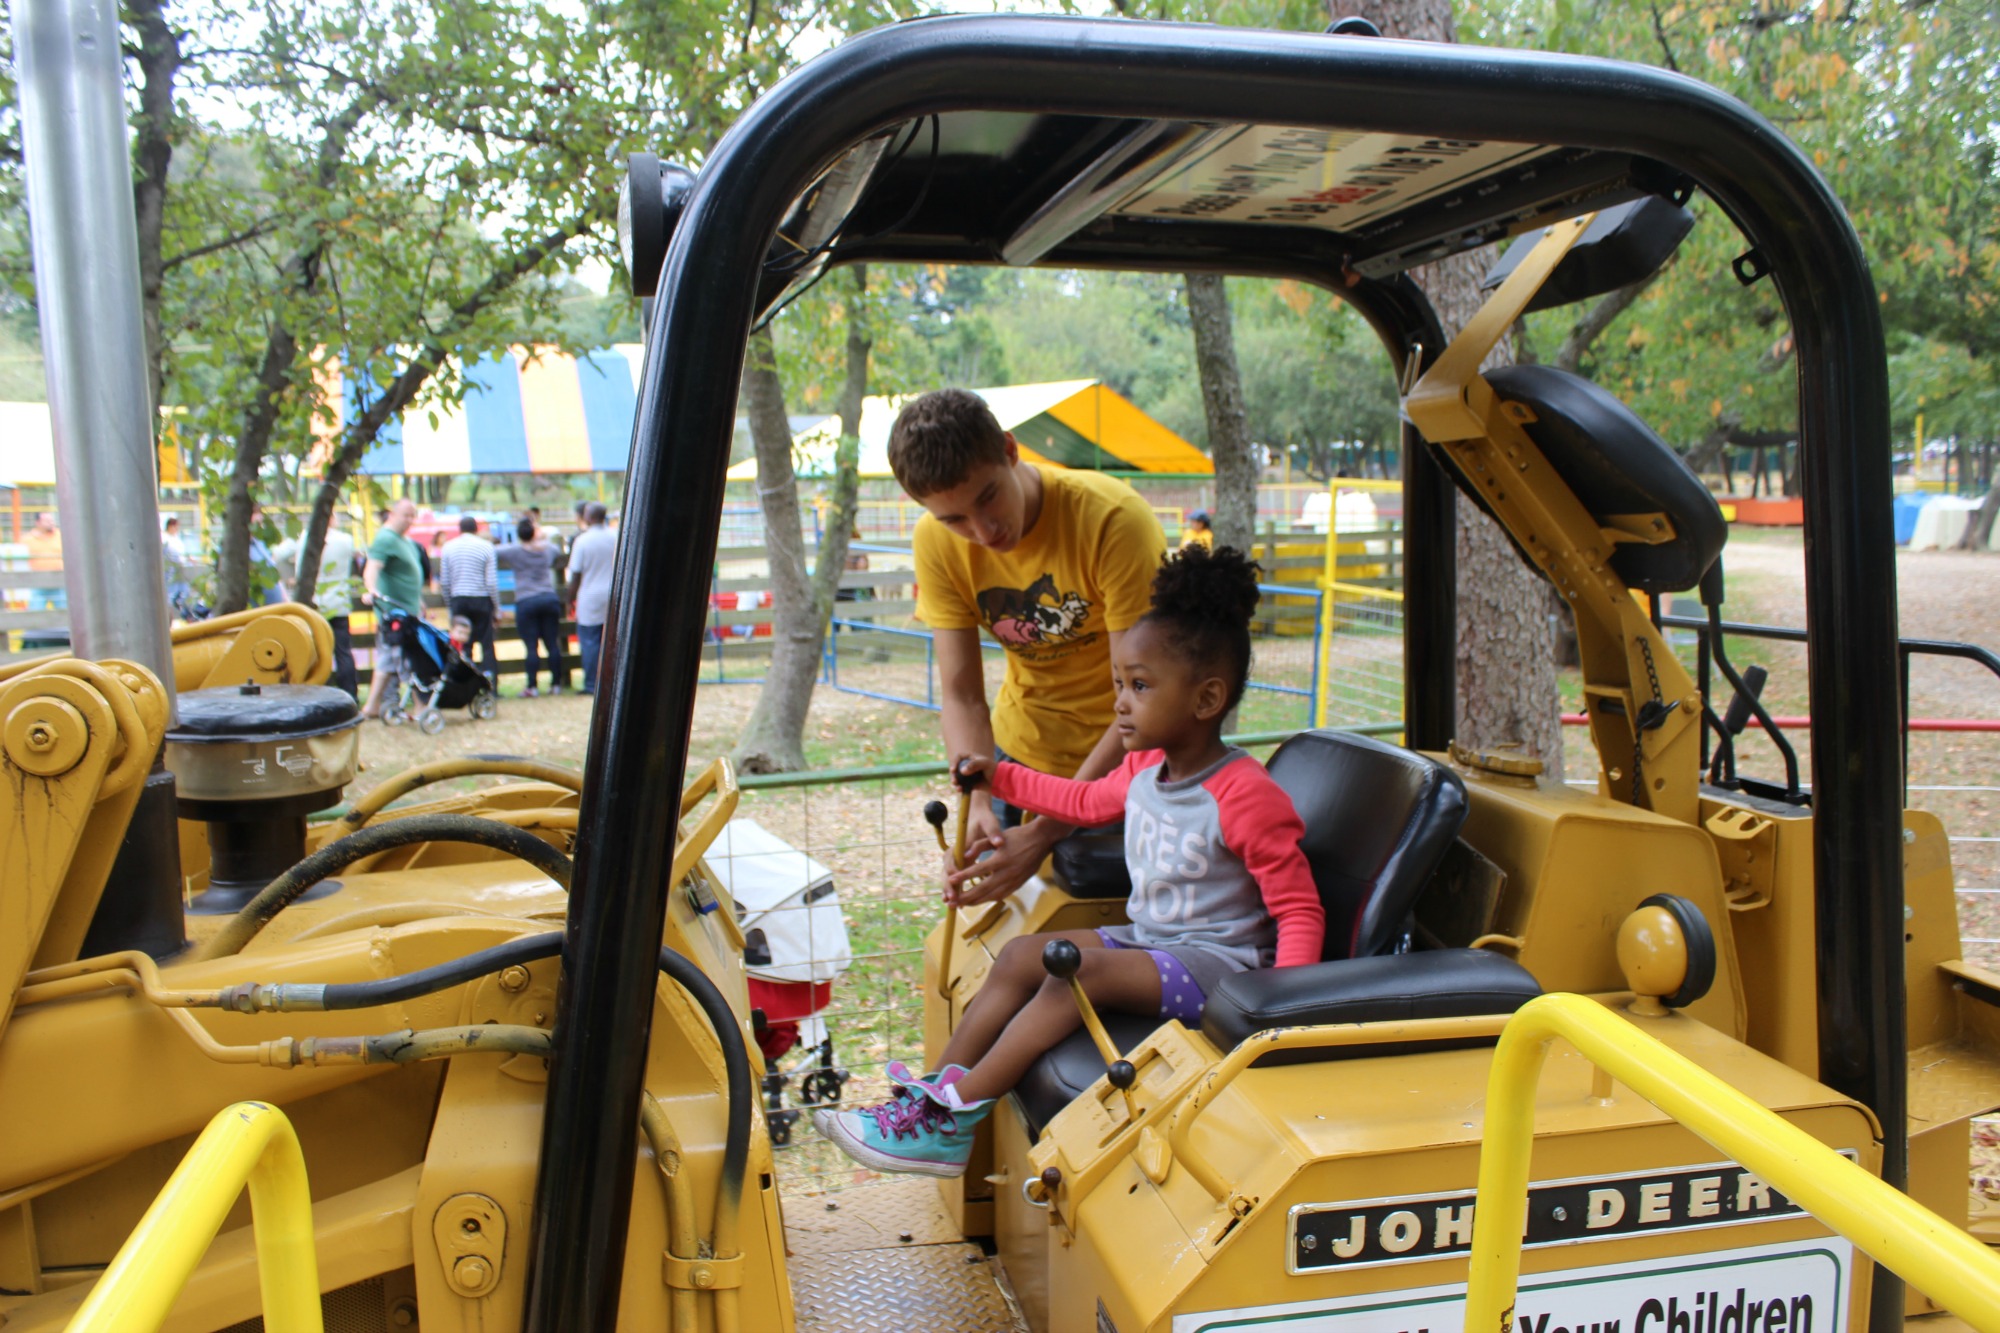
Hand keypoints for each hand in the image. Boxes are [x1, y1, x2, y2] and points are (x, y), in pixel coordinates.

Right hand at [938, 800, 1000, 904]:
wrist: (978, 815)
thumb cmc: (984, 820)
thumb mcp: (990, 823)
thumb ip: (994, 833)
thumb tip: (999, 842)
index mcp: (961, 843)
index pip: (953, 860)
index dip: (954, 873)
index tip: (955, 882)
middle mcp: (954, 852)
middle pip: (947, 871)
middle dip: (949, 886)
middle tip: (952, 899)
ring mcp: (954, 858)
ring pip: (948, 877)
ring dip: (950, 890)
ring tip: (952, 904)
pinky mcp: (959, 862)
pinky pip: (954, 877)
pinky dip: (955, 888)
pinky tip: (958, 900)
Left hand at [945, 817, 1059, 906]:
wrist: (1041, 840)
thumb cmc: (1018, 836)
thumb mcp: (997, 837)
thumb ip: (979, 846)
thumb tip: (964, 856)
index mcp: (1001, 859)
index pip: (978, 870)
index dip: (963, 877)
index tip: (951, 881)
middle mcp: (1007, 873)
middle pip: (983, 889)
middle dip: (966, 897)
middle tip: (951, 902)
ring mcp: (1014, 881)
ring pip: (991, 896)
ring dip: (975, 902)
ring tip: (961, 904)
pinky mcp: (1018, 885)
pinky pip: (1001, 896)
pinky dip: (988, 899)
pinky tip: (979, 901)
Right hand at [953, 754, 993, 790]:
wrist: (1000, 781)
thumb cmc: (994, 769)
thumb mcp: (985, 764)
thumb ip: (974, 765)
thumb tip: (962, 771)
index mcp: (971, 757)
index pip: (959, 757)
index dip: (954, 762)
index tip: (953, 770)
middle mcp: (968, 766)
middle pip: (956, 768)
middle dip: (953, 775)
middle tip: (954, 780)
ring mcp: (969, 775)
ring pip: (958, 778)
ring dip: (955, 782)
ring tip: (956, 785)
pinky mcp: (970, 784)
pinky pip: (963, 785)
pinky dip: (960, 788)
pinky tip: (960, 790)